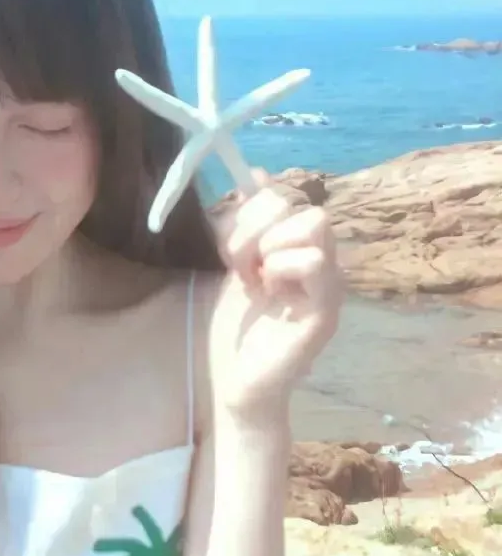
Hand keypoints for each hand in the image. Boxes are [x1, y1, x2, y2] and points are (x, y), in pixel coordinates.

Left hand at [209, 174, 342, 424]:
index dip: (250, 210)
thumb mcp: (232, 263)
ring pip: (314, 224)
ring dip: (268, 246)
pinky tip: (266, 289)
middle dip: (256, 226)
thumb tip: (256, 173)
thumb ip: (242, 222)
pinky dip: (282, 267)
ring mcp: (328, 284)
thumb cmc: (236, 326)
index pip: (285, 197)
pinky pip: (314, 262)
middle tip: (238, 264)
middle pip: (301, 204)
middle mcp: (321, 261)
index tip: (228, 245)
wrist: (237, 382)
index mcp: (298, 247)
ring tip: (253, 279)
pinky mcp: (326, 310)